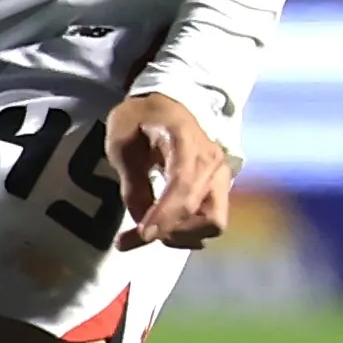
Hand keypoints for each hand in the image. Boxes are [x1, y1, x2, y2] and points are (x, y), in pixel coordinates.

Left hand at [106, 91, 234, 249]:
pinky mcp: (218, 190)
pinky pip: (209, 221)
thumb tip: (141, 220)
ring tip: (146, 231)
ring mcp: (220, 177)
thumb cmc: (140, 119)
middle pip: (206, 214)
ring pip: (213, 223)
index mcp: (187, 141)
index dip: (166, 214)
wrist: (164, 106)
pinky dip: (185, 233)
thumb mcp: (122, 142)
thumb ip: (132, 181)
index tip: (143, 235)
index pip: (184, 185)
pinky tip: (160, 228)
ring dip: (180, 236)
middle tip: (136, 235)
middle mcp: (213, 162)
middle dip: (171, 231)